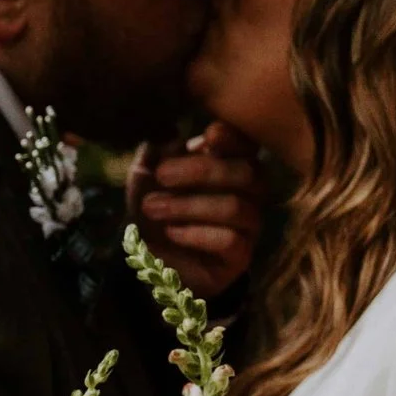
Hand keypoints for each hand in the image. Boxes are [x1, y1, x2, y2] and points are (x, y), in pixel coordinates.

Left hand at [127, 122, 265, 299]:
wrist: (154, 261)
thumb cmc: (157, 211)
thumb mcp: (145, 181)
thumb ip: (152, 158)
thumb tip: (162, 140)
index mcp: (232, 164)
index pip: (248, 144)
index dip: (234, 137)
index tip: (209, 135)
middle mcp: (249, 193)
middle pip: (246, 172)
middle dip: (200, 170)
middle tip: (161, 175)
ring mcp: (249, 225)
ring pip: (235, 207)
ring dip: (189, 205)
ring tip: (153, 207)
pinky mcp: (241, 256)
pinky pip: (229, 240)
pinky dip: (196, 233)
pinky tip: (171, 232)